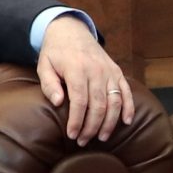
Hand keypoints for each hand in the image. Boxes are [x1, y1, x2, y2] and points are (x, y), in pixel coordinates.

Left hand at [35, 15, 133, 143]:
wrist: (71, 30)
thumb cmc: (55, 52)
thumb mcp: (44, 65)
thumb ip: (49, 84)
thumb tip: (57, 102)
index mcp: (77, 69)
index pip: (80, 101)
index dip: (77, 120)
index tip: (72, 135)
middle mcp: (96, 71)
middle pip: (98, 105)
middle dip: (91, 127)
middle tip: (83, 141)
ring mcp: (109, 71)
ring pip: (114, 102)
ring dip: (109, 122)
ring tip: (102, 137)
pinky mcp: (117, 72)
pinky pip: (126, 92)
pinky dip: (129, 108)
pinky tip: (126, 122)